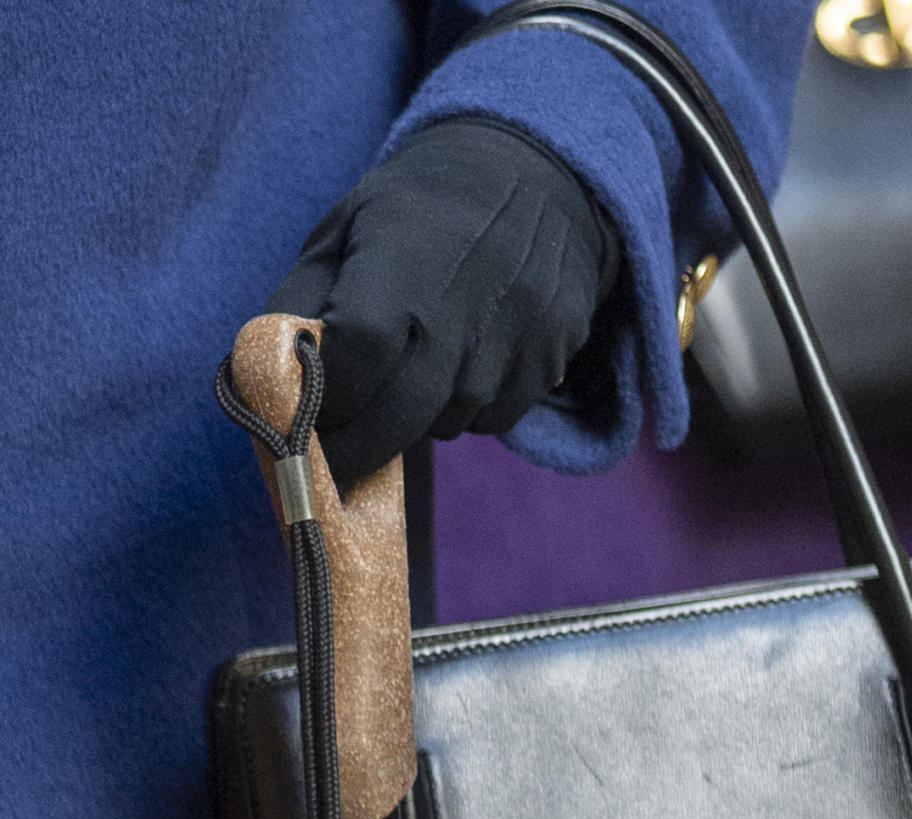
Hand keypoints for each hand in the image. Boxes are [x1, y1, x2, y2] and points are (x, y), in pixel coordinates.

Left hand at [267, 117, 619, 482]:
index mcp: (405, 258)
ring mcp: (520, 333)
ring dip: (416, 421)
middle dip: (358, 448)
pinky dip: (465, 411)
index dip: (325, 403)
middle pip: (402, 416)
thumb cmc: (419, 208)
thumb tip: (260, 384)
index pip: (360, 354)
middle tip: (332, 456)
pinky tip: (460, 367)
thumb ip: (299, 305)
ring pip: (447, 424)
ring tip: (410, 375)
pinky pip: (494, 420)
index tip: (302, 425)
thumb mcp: (345, 229)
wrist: (538, 172)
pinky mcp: (554, 355)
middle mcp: (467, 301)